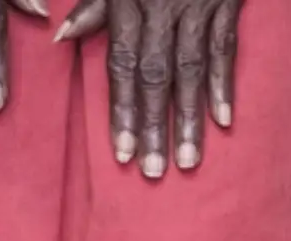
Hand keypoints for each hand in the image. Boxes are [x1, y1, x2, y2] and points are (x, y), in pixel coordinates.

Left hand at [54, 0, 241, 177]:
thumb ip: (94, 3)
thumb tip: (63, 38)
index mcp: (129, 1)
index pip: (122, 64)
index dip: (121, 110)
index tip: (122, 153)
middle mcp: (162, 8)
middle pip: (156, 75)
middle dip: (153, 126)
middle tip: (153, 173)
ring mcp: (196, 6)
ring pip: (191, 69)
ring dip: (188, 119)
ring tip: (186, 161)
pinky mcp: (227, 2)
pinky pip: (225, 48)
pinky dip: (224, 85)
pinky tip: (222, 122)